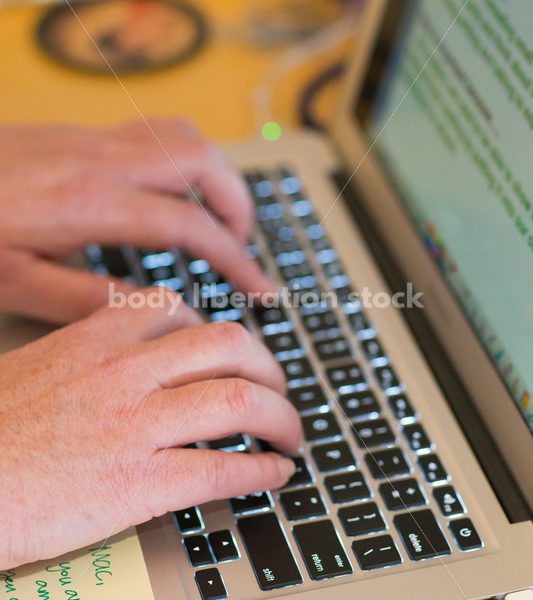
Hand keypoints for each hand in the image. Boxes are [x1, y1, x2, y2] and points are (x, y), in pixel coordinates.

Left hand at [0, 120, 271, 322]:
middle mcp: (103, 160)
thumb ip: (91, 300)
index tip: (259, 290)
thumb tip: (151, 313)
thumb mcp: (18, 282)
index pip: (190, 226)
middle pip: (202, 161)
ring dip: (214, 176)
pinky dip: (183, 161)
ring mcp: (94, 139)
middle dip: (237, 205)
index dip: (236, 261)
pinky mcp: (83, 134)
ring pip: (184, 137)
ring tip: (216, 219)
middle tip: (239, 247)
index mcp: (93, 203)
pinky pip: (156, 133)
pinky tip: (172, 191)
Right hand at [0, 290, 301, 568]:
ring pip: (240, 402)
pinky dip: (262, 469)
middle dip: (269, 366)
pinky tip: (274, 474)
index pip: (177, 309)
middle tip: (278, 386)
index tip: (232, 351)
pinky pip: (222, 468)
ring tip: (289, 432)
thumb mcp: (40, 365)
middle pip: (229, 346)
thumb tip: (136, 357)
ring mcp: (136, 425)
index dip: (216, 330)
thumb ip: (93, 352)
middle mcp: (125, 372)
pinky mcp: (139, 483)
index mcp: (97, 340)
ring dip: (281, 417)